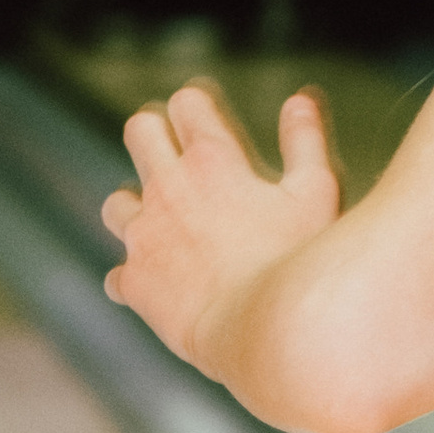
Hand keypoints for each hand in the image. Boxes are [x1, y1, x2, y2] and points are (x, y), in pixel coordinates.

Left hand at [101, 81, 340, 373]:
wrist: (264, 334)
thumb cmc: (299, 263)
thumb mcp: (317, 193)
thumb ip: (306, 140)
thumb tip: (302, 98)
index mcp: (212, 160)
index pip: (187, 102)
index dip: (199, 105)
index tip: (209, 116)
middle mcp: (168, 189)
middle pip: (140, 131)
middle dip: (157, 134)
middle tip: (178, 155)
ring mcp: (144, 237)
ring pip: (116, 201)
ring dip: (137, 207)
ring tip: (165, 224)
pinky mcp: (135, 283)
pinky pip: (118, 274)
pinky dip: (136, 277)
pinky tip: (161, 285)